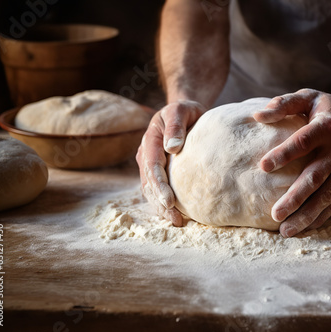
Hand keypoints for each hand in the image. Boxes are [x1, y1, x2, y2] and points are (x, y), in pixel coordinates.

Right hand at [136, 100, 204, 225]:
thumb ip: (176, 125)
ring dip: (161, 207)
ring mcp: (149, 163)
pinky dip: (163, 203)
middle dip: (160, 202)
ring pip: (150, 189)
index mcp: (150, 140)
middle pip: (149, 182)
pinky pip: (156, 189)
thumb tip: (171, 148)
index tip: (170, 201)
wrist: (184, 112)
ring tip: (176, 221)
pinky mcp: (157, 171)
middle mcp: (145, 154)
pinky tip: (175, 215)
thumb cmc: (185, 111)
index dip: (160, 185)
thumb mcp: (181, 110)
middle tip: (175, 218)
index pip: (152, 166)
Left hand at [254, 89, 330, 236]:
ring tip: (285, 230)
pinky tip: (304, 227)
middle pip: (315, 176)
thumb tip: (257, 116)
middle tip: (275, 214)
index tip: (263, 166)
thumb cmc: (329, 107)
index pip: (303, 141)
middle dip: (295, 197)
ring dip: (307, 214)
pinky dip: (321, 216)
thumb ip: (284, 104)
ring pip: (327, 195)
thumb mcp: (309, 97)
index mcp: (326, 126)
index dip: (284, 154)